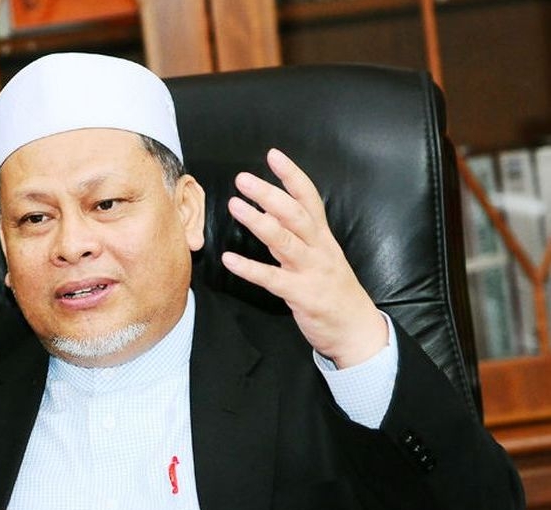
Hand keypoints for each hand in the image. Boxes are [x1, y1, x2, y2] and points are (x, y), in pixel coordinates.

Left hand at [221, 149, 386, 368]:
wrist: (357, 330)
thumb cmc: (333, 290)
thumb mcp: (320, 256)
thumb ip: (296, 235)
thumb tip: (269, 211)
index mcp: (323, 237)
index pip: (309, 198)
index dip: (292, 175)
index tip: (273, 155)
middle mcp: (319, 249)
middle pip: (295, 214)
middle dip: (270, 194)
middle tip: (243, 179)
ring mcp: (312, 271)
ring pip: (284, 241)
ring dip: (258, 222)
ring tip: (234, 205)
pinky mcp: (303, 295)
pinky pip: (272, 279)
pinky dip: (250, 269)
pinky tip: (229, 260)